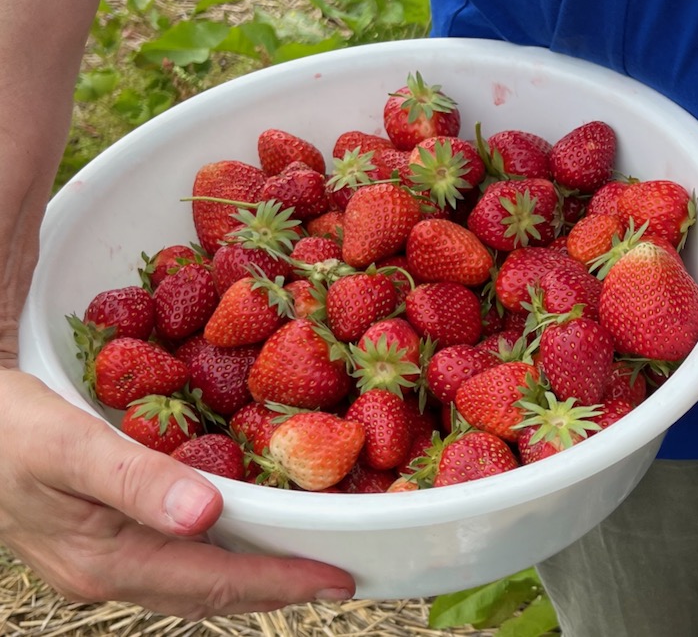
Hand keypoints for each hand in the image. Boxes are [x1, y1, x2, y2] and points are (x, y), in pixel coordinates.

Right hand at [0, 368, 354, 617]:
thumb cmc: (2, 428)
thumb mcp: (67, 443)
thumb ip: (135, 478)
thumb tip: (206, 514)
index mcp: (106, 561)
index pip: (214, 582)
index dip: (282, 583)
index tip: (339, 579)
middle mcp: (105, 575)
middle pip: (208, 592)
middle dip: (277, 588)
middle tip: (340, 577)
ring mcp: (97, 563)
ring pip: (190, 580)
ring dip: (248, 576)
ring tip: (303, 563)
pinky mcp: (94, 542)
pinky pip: (170, 559)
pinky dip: (216, 552)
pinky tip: (237, 531)